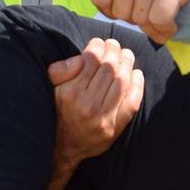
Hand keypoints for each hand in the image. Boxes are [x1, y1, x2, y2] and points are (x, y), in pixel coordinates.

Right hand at [48, 37, 143, 166]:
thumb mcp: (52, 89)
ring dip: (127, 64)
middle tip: (115, 45)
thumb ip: (61, 70)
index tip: (98, 43)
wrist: (63, 147)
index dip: (98, 46)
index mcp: (71, 93)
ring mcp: (103, 118)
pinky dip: (138, 86)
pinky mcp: (114, 128)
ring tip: (126, 55)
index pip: (91, 60)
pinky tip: (136, 74)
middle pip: (109, 68)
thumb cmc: (59, 112)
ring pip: (122, 82)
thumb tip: (81, 57)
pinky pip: (131, 103)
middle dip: (114, 51)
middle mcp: (87, 105)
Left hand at [71, 0, 189, 42]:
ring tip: (163, 12)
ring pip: (140, 18)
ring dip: (152, 24)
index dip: (111, 9)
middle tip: (152, 6)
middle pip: (120, 11)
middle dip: (136, 16)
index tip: (129, 5)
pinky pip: (158, 21)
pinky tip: (173, 21)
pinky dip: (166, 28)